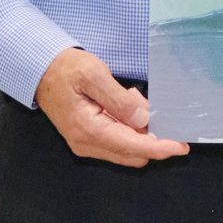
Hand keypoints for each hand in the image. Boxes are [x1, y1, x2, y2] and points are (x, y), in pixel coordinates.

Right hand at [33, 48, 189, 166]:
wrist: (40, 70)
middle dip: (152, 137)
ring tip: (130, 97)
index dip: (160, 147)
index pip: (133, 147)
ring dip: (140, 130)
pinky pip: (118, 141)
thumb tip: (145, 120)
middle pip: (133, 154)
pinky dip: (129, 127)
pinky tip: (123, 104)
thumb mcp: (94, 75)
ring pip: (127, 149)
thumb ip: (120, 100)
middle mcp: (88, 144)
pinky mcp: (88, 138)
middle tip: (152, 106)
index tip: (182, 146)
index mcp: (89, 130)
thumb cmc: (65, 69)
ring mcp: (87, 143)